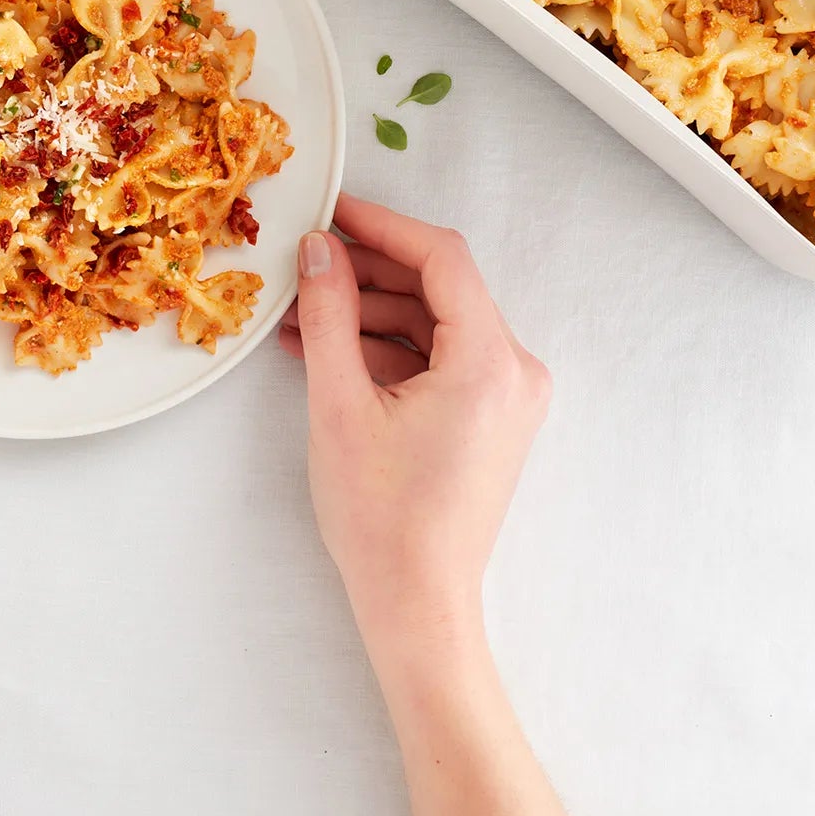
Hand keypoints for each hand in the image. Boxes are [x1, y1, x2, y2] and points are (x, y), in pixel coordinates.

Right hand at [280, 194, 549, 657]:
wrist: (416, 606)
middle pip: (440, 288)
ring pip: (435, 323)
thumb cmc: (382, 517)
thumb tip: (319, 249)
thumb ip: (329, 313)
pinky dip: (388, 349)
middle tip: (307, 260)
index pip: (441, 259)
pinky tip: (328, 350)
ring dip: (371, 312)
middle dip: (369, 271)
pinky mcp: (489, 419)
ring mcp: (506, 398)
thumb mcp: (340, 403)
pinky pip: (439, 359)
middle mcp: (514, 372)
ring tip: (300, 314)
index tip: (333, 210)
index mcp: (491, 362)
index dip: (383, 226)